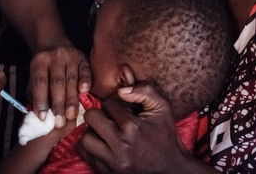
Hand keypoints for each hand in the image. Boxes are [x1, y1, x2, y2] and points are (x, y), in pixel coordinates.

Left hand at [29, 44, 91, 127]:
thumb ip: (34, 95)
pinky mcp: (83, 58)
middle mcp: (55, 56)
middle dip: (58, 104)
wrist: (55, 46)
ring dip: (72, 100)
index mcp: (39, 61)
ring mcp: (70, 56)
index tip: (43, 117)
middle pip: (57, 83)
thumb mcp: (34, 79)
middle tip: (60, 122)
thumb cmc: (44, 70)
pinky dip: (85, 82)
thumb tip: (38, 115)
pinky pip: (85, 71)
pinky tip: (84, 93)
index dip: (41, 100)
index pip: (40, 82)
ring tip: (71, 116)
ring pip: (71, 80)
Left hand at [78, 68, 196, 173]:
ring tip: (105, 133)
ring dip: (92, 132)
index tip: (124, 111)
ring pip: (85, 139)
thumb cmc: (165, 135)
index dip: (115, 104)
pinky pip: (86, 155)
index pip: (108, 104)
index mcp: (132, 126)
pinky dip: (91, 147)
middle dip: (99, 114)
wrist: (170, 168)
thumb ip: (145, 90)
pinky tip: (103, 144)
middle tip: (109, 119)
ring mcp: (112, 160)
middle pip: (91, 118)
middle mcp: (120, 144)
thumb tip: (121, 90)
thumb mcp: (163, 108)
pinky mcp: (108, 171)